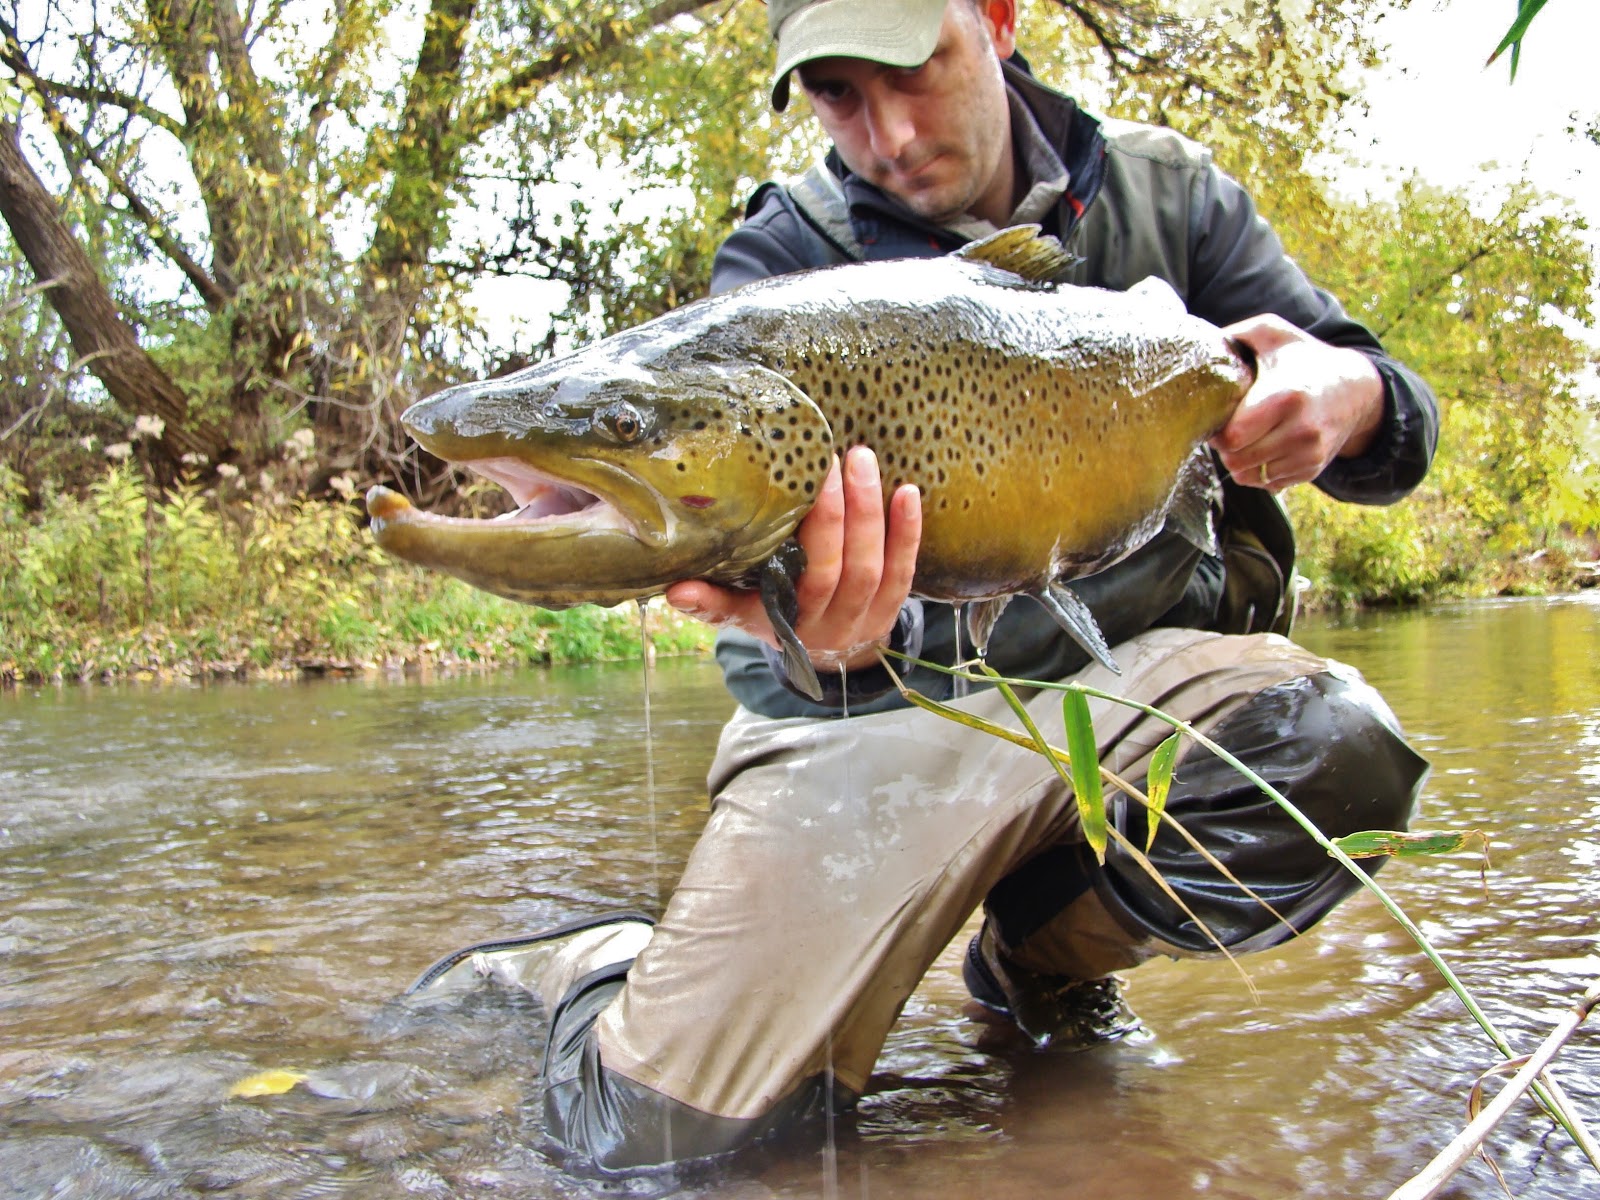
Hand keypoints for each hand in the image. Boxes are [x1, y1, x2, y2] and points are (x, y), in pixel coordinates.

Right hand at [666, 446, 921, 671]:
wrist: (829, 656)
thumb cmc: (779, 621)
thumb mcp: (744, 617)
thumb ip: (712, 603)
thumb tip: (673, 587)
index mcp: (793, 623)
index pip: (801, 583)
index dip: (809, 537)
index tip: (797, 488)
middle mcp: (833, 622)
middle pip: (841, 570)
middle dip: (838, 514)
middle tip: (833, 459)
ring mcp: (868, 615)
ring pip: (874, 566)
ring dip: (871, 512)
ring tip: (862, 460)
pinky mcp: (894, 604)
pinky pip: (906, 569)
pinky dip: (908, 532)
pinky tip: (908, 491)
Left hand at [1211, 314, 1386, 491]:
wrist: (1356, 389)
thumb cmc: (1306, 359)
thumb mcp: (1275, 334)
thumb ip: (1237, 334)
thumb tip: (1203, 345)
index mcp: (1285, 397)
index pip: (1233, 437)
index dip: (1217, 430)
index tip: (1220, 417)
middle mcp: (1300, 431)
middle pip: (1236, 460)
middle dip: (1225, 447)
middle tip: (1229, 428)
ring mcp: (1307, 454)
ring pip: (1247, 476)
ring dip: (1239, 459)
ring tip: (1247, 436)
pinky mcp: (1310, 470)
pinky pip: (1266, 483)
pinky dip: (1258, 469)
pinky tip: (1264, 446)